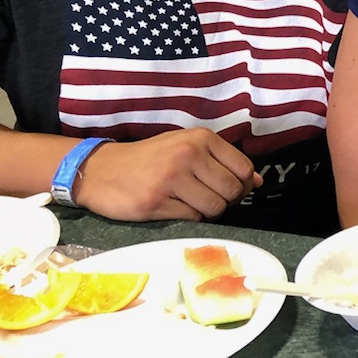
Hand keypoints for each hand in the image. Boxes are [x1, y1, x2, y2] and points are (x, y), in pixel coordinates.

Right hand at [71, 129, 260, 220]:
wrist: (100, 170)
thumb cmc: (150, 159)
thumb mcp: (187, 147)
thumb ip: (222, 161)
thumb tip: (257, 181)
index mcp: (201, 138)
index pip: (244, 169)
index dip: (242, 185)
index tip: (228, 188)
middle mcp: (189, 155)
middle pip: (232, 191)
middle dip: (225, 201)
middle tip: (206, 198)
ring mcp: (172, 179)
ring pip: (215, 207)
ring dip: (207, 211)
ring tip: (189, 202)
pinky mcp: (156, 202)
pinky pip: (192, 218)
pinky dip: (189, 218)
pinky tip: (173, 208)